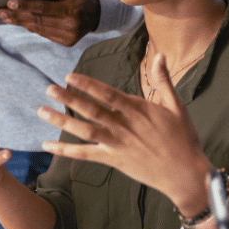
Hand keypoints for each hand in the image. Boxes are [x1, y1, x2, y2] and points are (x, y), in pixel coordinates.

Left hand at [0, 0, 99, 45]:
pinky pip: (44, 34)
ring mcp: (69, 37)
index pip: (43, 8)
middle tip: (0, 12)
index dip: (25, 5)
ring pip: (39, 29)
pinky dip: (31, 27)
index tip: (9, 2)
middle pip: (38, 20)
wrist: (98, 12)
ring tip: (5, 17)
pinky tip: (19, 22)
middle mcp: (71, 26)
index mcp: (72, 10)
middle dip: (17, 16)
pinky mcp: (66, 42)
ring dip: (20, 23)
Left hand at [39, 54, 212, 215]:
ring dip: (62, 121)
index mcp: (138, 109)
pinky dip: (66, 150)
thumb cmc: (184, 138)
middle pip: (91, 110)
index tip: (69, 76)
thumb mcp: (177, 106)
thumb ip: (163, 80)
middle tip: (49, 89)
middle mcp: (124, 126)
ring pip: (85, 130)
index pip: (107, 94)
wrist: (186, 173)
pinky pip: (86, 155)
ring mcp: (117, 144)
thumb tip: (159, 55)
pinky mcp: (114, 160)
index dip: (87, 84)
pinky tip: (48, 145)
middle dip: (69, 98)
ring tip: (42, 111)